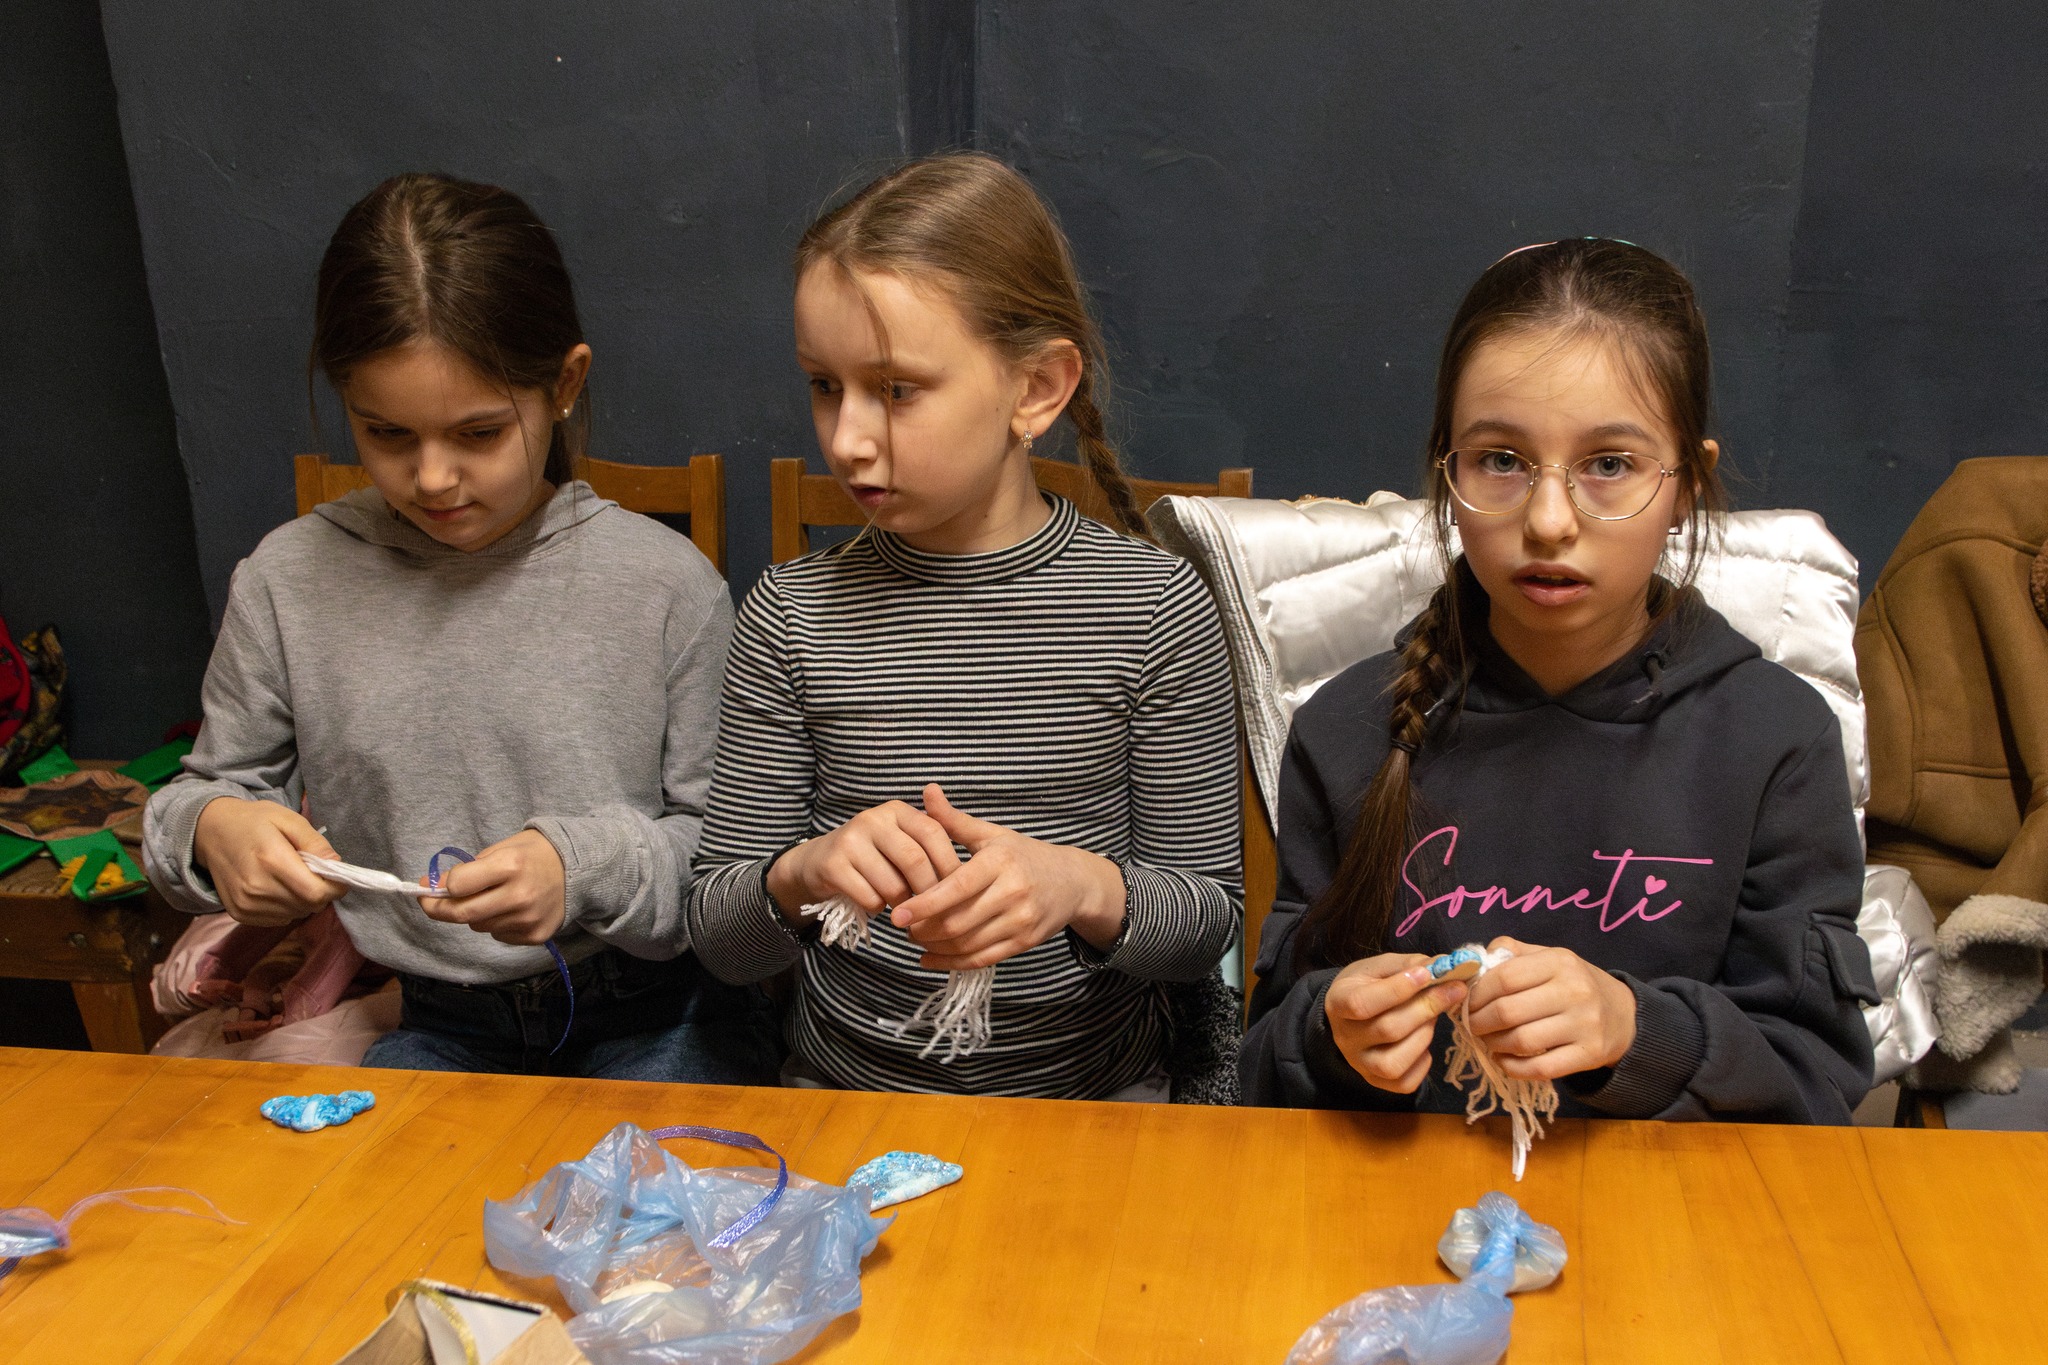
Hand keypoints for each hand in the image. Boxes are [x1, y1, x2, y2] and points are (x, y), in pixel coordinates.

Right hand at [192, 797, 344, 926]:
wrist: (211, 831)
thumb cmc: (254, 821)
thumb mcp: (289, 819)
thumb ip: (315, 843)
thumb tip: (337, 865)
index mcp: (272, 860)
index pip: (316, 893)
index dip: (334, 887)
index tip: (335, 876)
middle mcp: (257, 887)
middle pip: (309, 905)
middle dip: (320, 892)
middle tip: (311, 872)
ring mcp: (246, 904)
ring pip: (296, 914)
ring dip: (302, 900)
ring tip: (291, 877)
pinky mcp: (239, 913)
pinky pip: (279, 920)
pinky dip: (286, 907)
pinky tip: (277, 887)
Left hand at [419, 829, 566, 945]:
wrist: (578, 870)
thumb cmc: (533, 854)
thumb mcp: (502, 848)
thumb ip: (470, 869)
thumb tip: (435, 888)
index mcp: (510, 866)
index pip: (458, 885)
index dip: (439, 886)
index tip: (429, 885)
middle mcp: (519, 895)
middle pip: (462, 913)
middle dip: (438, 908)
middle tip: (430, 902)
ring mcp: (527, 919)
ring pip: (479, 926)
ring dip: (475, 914)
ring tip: (492, 898)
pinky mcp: (534, 936)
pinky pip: (498, 934)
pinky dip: (497, 923)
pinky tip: (512, 909)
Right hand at [765, 797, 960, 923]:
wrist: (818, 863)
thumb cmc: (874, 857)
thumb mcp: (902, 842)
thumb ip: (930, 848)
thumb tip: (968, 877)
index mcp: (897, 810)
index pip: (934, 833)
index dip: (949, 864)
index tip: (958, 890)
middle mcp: (873, 819)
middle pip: (914, 860)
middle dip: (928, 891)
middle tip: (933, 910)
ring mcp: (850, 840)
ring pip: (892, 884)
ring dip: (903, 904)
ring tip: (903, 907)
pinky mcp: (832, 865)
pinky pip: (869, 897)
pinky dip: (878, 908)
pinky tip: (875, 904)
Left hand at [887, 784, 1125, 970]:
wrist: (1073, 881)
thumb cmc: (1023, 855)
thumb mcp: (991, 834)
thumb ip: (954, 820)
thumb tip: (926, 790)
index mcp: (999, 861)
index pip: (956, 887)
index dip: (924, 904)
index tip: (897, 914)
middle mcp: (1013, 891)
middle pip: (959, 922)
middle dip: (924, 929)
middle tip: (902, 926)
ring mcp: (1021, 919)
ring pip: (968, 944)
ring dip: (935, 947)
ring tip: (916, 938)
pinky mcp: (1025, 942)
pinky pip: (982, 960)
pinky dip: (952, 963)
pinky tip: (931, 958)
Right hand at [1324, 953, 1470, 1093]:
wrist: (1352, 1014)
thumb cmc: (1368, 985)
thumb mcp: (1381, 967)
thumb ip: (1408, 965)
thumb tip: (1444, 965)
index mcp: (1338, 1002)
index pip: (1362, 1003)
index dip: (1397, 990)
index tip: (1427, 974)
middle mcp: (1345, 1038)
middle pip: (1387, 1030)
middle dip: (1426, 1008)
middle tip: (1454, 990)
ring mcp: (1360, 1064)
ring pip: (1394, 1063)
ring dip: (1424, 1036)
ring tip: (1433, 1018)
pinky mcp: (1376, 1081)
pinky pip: (1404, 1083)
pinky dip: (1422, 1063)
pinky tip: (1423, 1042)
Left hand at [1463, 937, 1637, 1080]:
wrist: (1623, 1016)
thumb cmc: (1575, 984)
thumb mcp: (1550, 958)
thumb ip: (1512, 953)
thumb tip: (1474, 962)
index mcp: (1560, 962)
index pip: (1504, 978)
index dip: (1477, 993)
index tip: (1467, 1002)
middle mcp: (1575, 992)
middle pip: (1508, 1012)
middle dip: (1479, 1021)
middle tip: (1472, 1025)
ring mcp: (1584, 1025)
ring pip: (1521, 1041)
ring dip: (1493, 1044)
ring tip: (1488, 1040)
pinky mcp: (1589, 1055)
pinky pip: (1539, 1068)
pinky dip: (1512, 1067)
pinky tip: (1503, 1059)